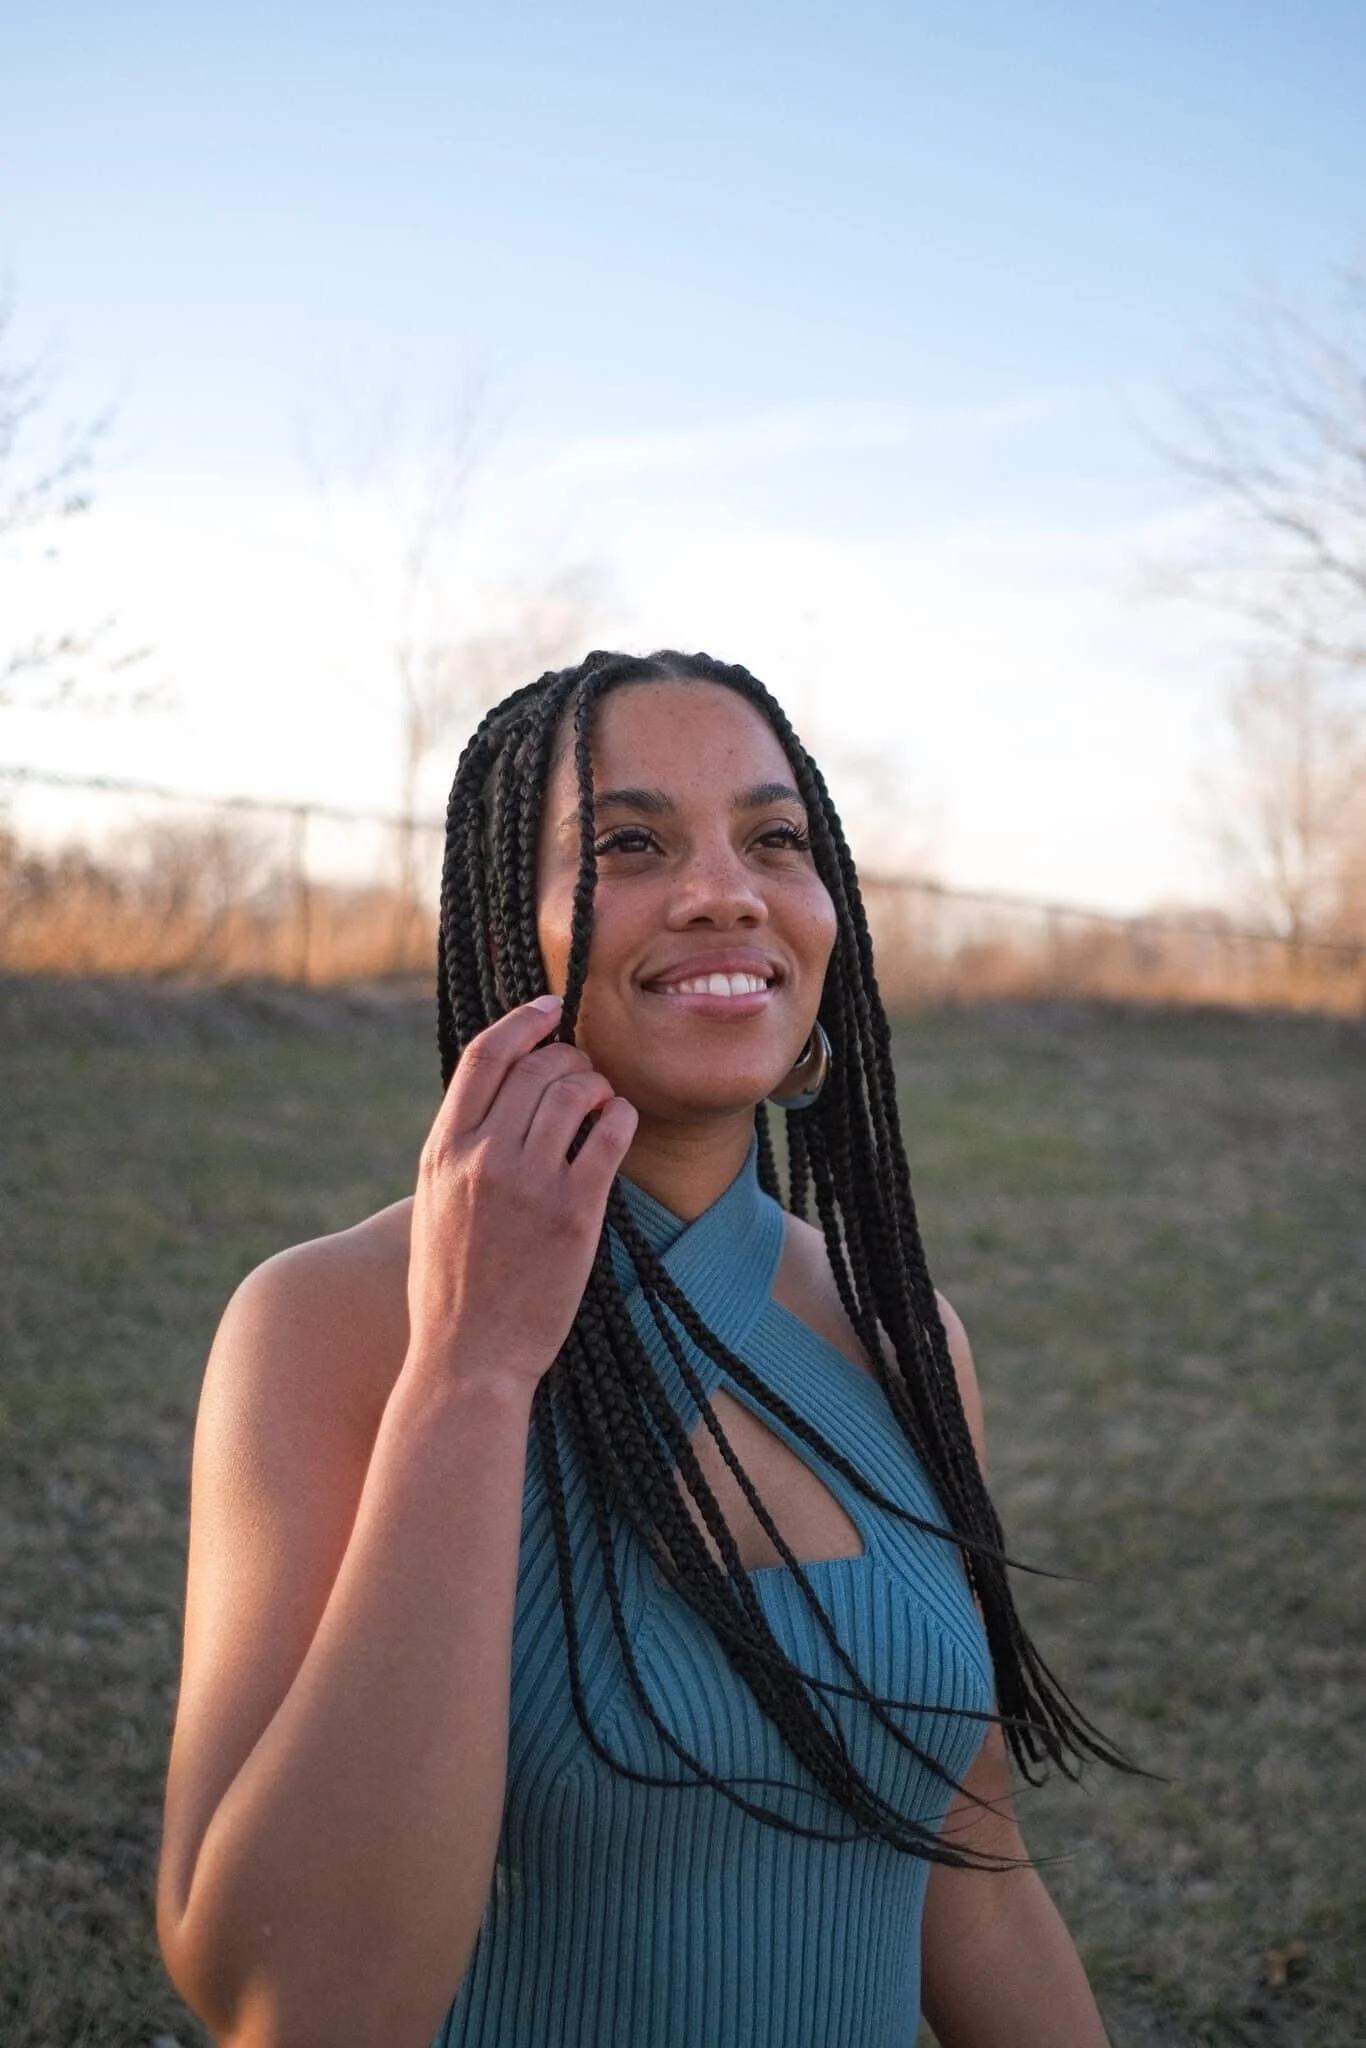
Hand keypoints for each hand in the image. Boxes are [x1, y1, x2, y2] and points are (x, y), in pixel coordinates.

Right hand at [406, 995, 637, 1388]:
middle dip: (568, 1056)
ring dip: (596, 1083)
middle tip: (583, 1071)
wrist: (468, 1357)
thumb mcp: (433, 1204)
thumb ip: (459, 1149)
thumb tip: (497, 1097)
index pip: (484, 1057)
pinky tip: (618, 1122)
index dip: (521, 1022)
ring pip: (575, 1091)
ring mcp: (529, 1183)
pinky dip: (620, 1116)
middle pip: (536, 1066)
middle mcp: (481, 1158)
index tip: (548, 1009)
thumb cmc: (451, 1286)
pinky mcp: (574, 1212)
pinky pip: (609, 1134)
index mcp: (441, 1152)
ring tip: (601, 1098)